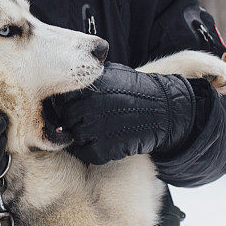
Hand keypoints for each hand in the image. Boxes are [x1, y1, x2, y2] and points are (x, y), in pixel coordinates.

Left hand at [48, 62, 195, 164]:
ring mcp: (96, 130)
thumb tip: (67, 76)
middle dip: (74, 119)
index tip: (75, 105)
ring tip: (97, 129)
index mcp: (89, 88)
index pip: (62, 98)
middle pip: (66, 118)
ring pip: (75, 136)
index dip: (67, 103)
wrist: (163, 110)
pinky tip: (103, 141)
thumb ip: (89, 77)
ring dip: (82, 134)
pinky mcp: (105, 150)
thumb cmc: (136, 89)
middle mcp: (89, 108)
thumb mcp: (112, 72)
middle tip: (86, 119)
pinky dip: (90, 149)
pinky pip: (85, 153)